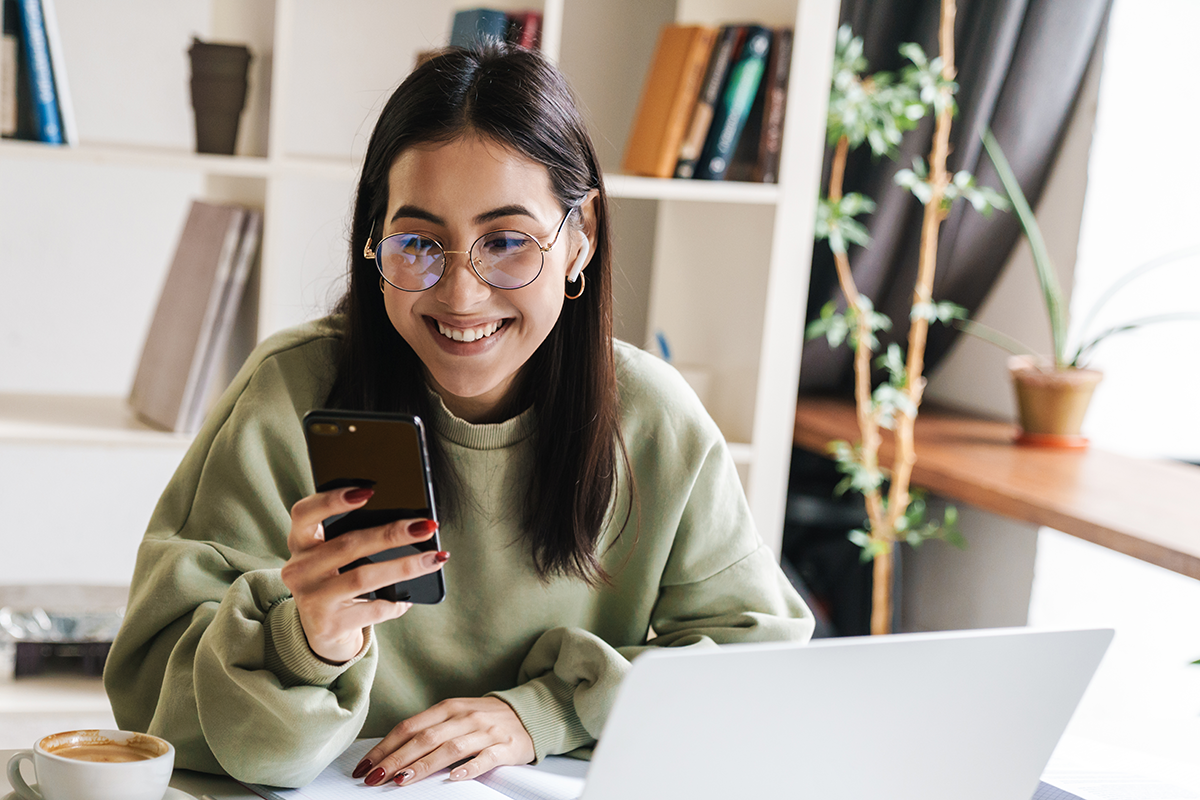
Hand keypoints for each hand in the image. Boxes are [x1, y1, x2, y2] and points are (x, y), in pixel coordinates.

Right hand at [280, 486, 447, 662]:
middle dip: (392, 533)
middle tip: (426, 526)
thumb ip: (353, 538)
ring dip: (405, 566)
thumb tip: (410, 523)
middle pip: (348, 544)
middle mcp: (299, 569)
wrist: (322, 633)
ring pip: (363, 577)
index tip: (368, 490)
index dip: (332, 500)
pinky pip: (371, 609)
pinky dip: (395, 604)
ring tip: (434, 559)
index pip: (304, 513)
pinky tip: (409, 599)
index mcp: (300, 543)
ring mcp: (311, 599)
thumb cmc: (336, 582)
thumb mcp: (333, 558)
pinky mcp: (328, 624)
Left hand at [353, 697, 535, 786]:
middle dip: (395, 759)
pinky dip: (469, 768)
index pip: (409, 727)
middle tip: (373, 778)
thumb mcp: (455, 716)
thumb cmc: (484, 719)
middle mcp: (464, 717)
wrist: (529, 714)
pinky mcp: (505, 747)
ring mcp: (485, 731)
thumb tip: (391, 751)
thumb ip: (429, 730)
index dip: (385, 746)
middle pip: (424, 738)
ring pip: (449, 748)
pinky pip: (485, 758)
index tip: (365, 766)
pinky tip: (454, 778)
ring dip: (423, 765)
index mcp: (448, 708)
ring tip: (401, 780)